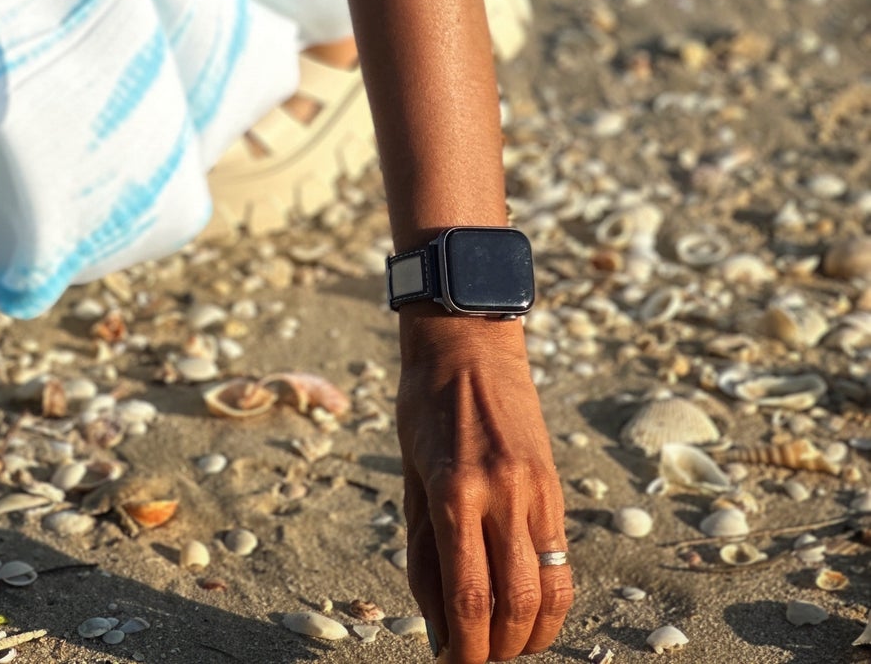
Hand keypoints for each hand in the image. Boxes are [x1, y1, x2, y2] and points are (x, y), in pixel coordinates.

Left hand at [395, 314, 572, 663]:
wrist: (467, 340)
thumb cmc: (424, 402)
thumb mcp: (411, 474)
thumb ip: (425, 550)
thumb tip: (439, 624)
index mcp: (453, 493)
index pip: (467, 599)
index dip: (464, 650)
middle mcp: (499, 496)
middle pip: (512, 606)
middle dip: (496, 651)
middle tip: (477, 661)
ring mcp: (534, 491)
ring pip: (548, 592)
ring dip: (529, 635)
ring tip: (506, 646)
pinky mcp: (553, 487)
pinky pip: (561, 560)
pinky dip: (549, 600)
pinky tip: (529, 611)